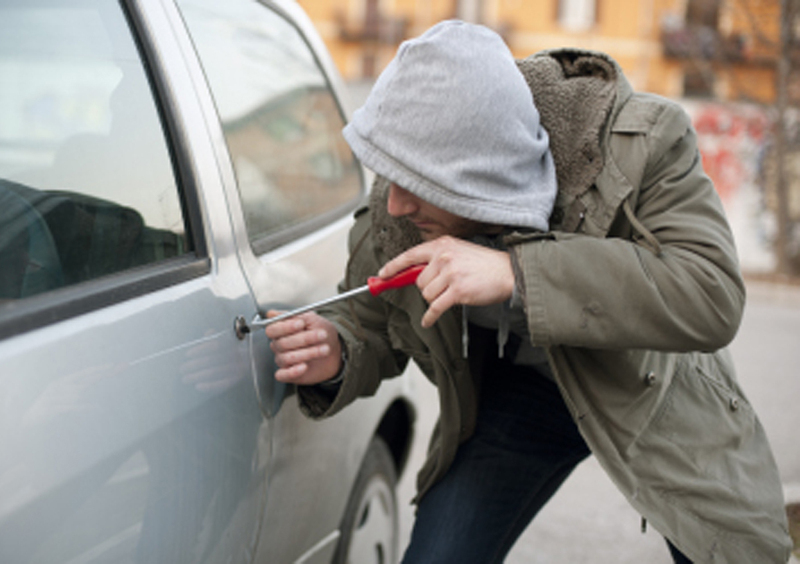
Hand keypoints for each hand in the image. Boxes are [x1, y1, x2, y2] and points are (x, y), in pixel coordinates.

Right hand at [265, 311, 341, 384]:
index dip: (285, 327)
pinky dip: (292, 371)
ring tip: (323, 349)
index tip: (301, 324)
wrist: (334, 350)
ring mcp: (283, 359)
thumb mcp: (312, 319)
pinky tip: (304, 366)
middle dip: (304, 339)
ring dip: (307, 353)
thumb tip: (273, 314)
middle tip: (321, 335)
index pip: (272, 329)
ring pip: (286, 358)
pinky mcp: (288, 373)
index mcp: (281, 330)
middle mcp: (279, 345)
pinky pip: (282, 375)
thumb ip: (294, 316)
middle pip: (282, 343)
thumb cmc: (321, 333)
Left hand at [378, 236, 514, 327]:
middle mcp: (444, 256)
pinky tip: (428, 320)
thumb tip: (414, 273)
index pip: (410, 255)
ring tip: (452, 294)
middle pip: (418, 281)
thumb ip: (438, 258)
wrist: (508, 272)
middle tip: (444, 288)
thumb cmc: (484, 264)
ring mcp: (450, 273)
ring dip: (435, 299)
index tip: (382, 274)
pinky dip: (430, 317)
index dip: (393, 266)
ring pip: (426, 295)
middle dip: (427, 288)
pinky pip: (434, 308)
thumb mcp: (459, 251)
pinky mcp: (457, 291)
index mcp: (442, 245)